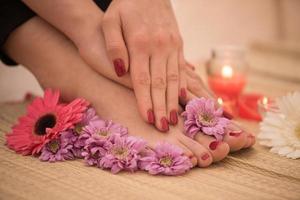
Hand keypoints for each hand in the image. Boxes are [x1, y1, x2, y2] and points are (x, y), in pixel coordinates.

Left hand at [102, 0, 186, 131]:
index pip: (143, 80)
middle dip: (162, 107)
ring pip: (174, 79)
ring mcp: (172, 45)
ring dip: (174, 101)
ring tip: (175, 118)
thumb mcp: (110, 21)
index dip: (146, 102)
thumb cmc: (124, 6)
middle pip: (161, 84)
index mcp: (141, 43)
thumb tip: (121, 71)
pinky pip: (182, 68)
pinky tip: (184, 98)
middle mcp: (159, 46)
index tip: (149, 120)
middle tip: (165, 127)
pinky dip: (183, 85)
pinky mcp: (178, 43)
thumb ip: (114, 46)